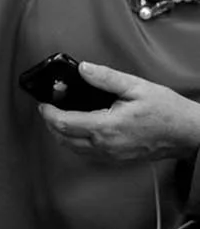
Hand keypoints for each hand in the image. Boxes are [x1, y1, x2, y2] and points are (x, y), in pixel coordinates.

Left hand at [39, 62, 199, 162]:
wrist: (189, 133)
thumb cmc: (168, 111)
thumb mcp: (137, 87)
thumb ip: (106, 78)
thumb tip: (83, 68)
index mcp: (107, 127)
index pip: (64, 124)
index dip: (48, 113)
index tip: (43, 103)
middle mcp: (107, 146)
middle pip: (64, 139)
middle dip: (51, 123)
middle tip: (49, 108)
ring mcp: (112, 155)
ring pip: (74, 149)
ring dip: (62, 134)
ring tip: (61, 116)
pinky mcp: (118, 159)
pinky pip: (88, 154)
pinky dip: (77, 142)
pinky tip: (80, 128)